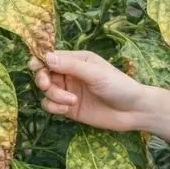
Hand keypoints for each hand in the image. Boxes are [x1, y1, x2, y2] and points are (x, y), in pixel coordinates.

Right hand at [29, 50, 148, 131]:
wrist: (133, 112)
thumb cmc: (119, 86)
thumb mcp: (95, 73)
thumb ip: (71, 66)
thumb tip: (46, 56)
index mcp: (77, 60)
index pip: (51, 56)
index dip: (40, 61)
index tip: (36, 67)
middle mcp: (70, 74)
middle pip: (44, 73)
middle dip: (43, 80)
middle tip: (48, 86)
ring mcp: (68, 91)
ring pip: (46, 91)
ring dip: (54, 96)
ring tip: (71, 102)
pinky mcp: (68, 108)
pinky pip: (50, 105)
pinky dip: (54, 107)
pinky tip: (67, 110)